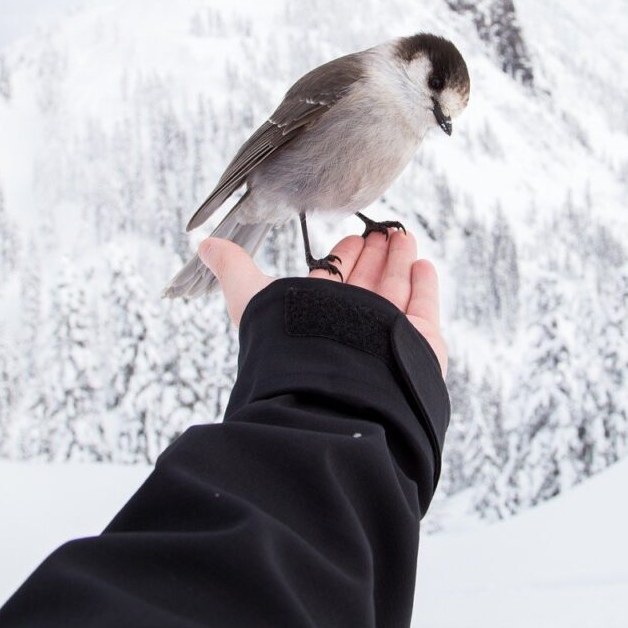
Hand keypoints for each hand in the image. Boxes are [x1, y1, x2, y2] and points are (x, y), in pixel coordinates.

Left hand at [197, 230, 447, 376]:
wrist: (337, 396)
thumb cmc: (291, 348)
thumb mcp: (251, 299)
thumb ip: (233, 270)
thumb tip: (203, 243)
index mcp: (316, 316)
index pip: (333, 280)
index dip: (343, 257)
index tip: (352, 235)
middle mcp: (351, 326)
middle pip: (367, 283)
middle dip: (374, 255)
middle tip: (382, 230)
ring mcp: (386, 336)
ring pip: (395, 289)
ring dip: (399, 260)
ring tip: (402, 235)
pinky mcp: (418, 344)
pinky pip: (422, 308)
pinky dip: (424, 285)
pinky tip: (422, 264)